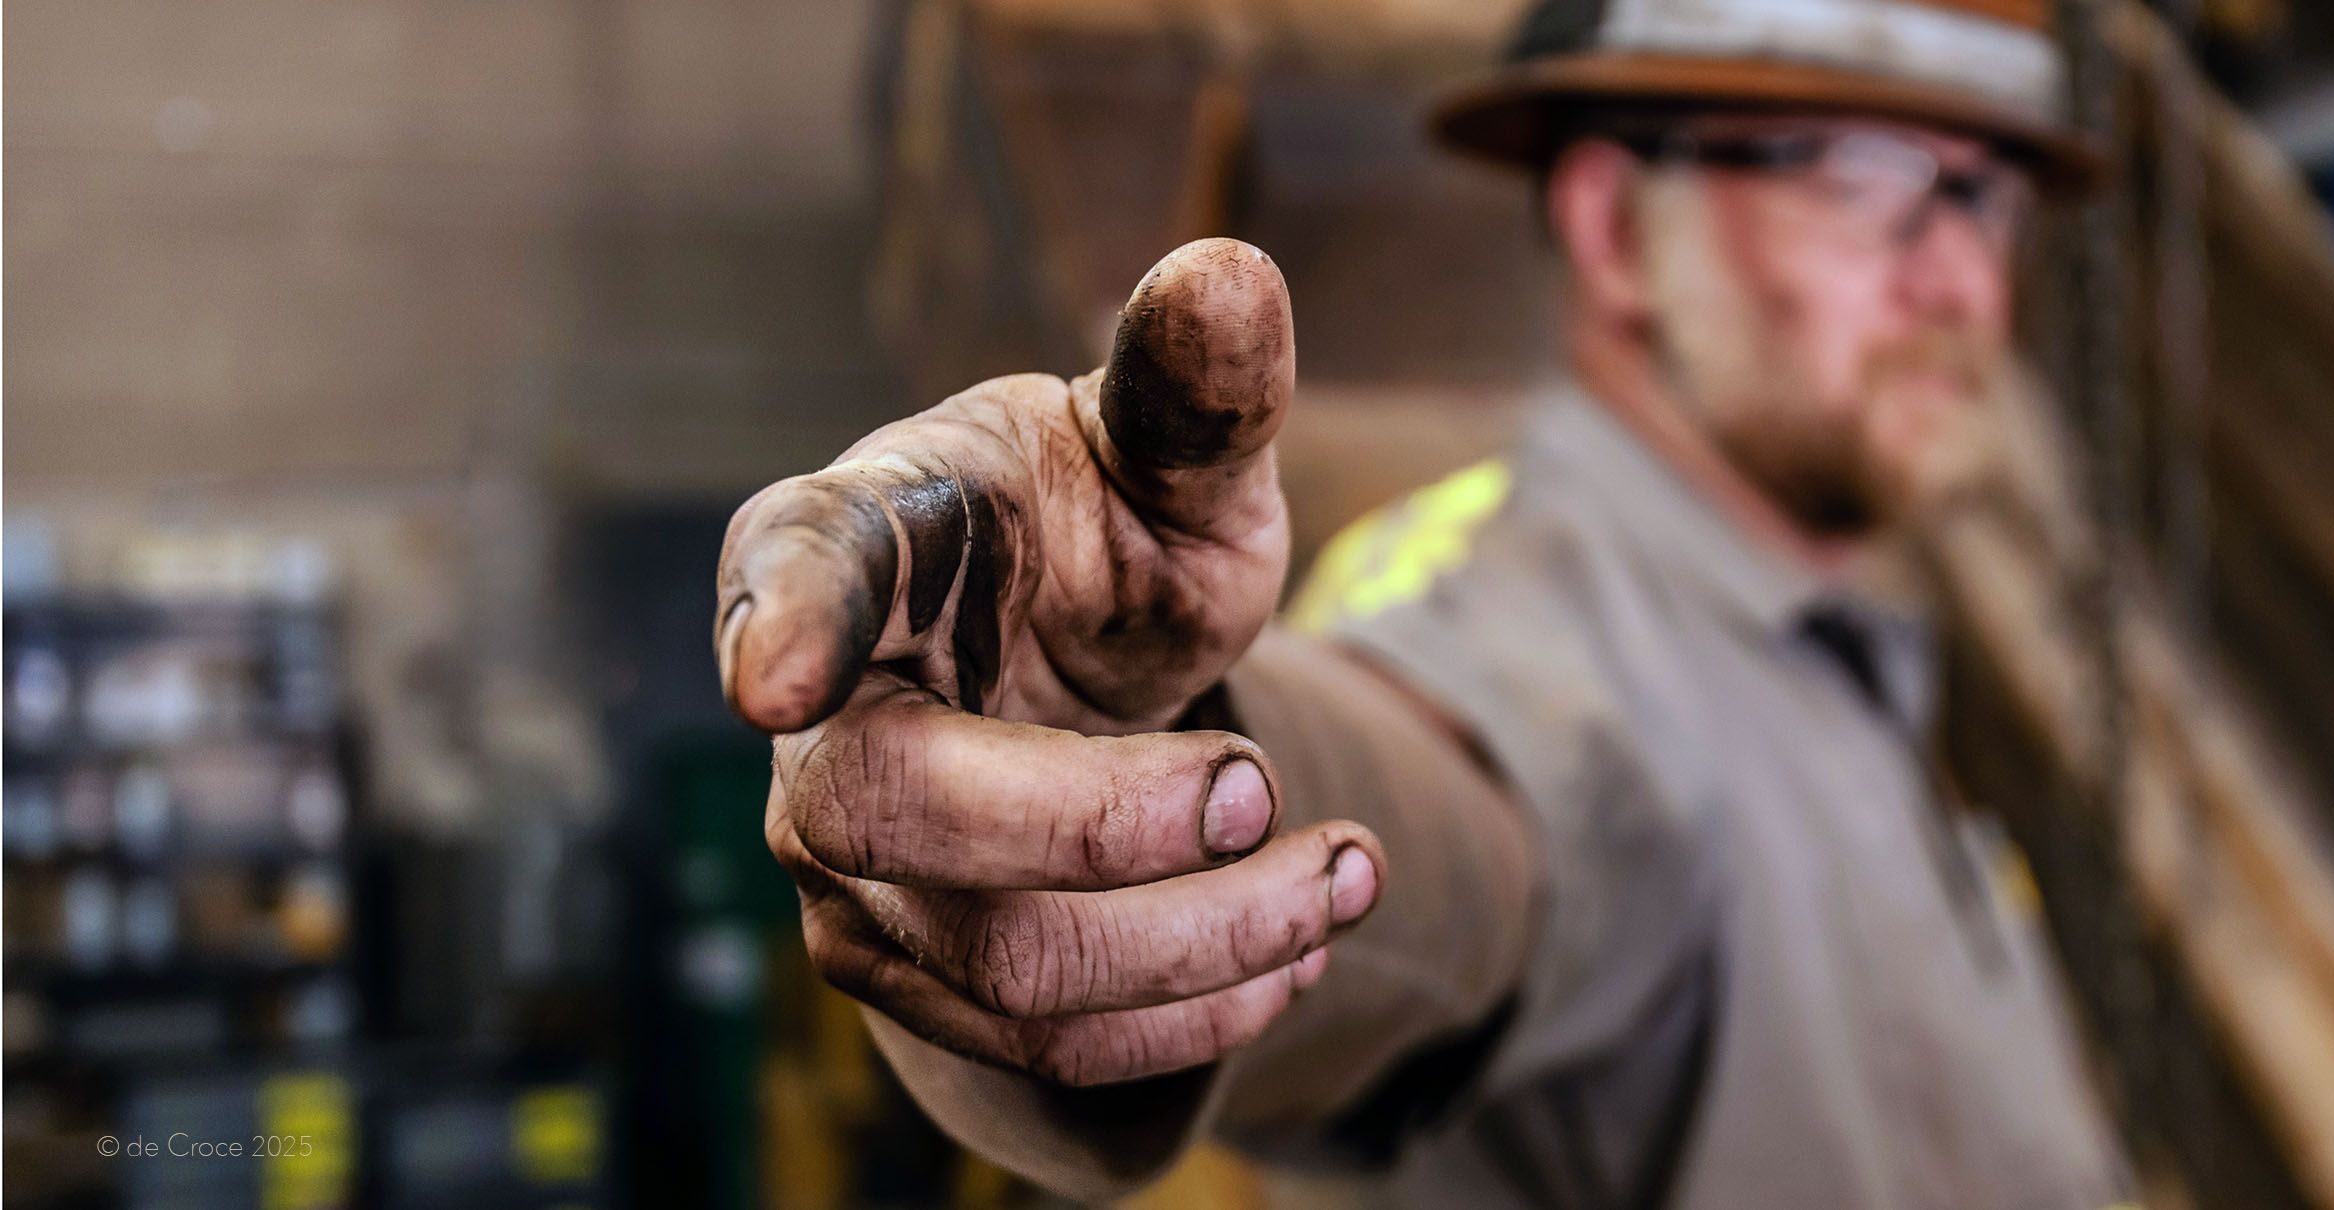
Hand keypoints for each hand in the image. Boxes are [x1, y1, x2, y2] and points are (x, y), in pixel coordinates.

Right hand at [716, 239, 1383, 1086]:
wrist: (1075, 667)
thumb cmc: (1102, 536)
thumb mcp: (1169, 461)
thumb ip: (1194, 394)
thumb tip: (1231, 274)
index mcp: (855, 538)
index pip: (801, 572)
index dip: (785, 623)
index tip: (777, 679)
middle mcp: (819, 716)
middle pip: (901, 812)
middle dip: (1107, 825)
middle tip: (1264, 783)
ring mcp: (849, 865)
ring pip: (1001, 964)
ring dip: (1208, 938)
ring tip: (1355, 870)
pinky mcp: (912, 971)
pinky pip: (1045, 1044)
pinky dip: (1198, 1009)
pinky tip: (1301, 947)